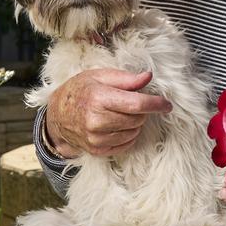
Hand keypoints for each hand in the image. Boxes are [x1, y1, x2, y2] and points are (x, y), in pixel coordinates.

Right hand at [45, 69, 171, 158]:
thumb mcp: (100, 76)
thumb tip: (148, 76)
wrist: (58, 114)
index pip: (137, 104)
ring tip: (122, 113)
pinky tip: (118, 125)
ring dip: (135, 123)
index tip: (167, 104)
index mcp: (99, 98)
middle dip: (142, 111)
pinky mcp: (97, 150)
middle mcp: (97, 121)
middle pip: (137, 119)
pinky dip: (128, 134)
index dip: (156, 104)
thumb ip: (126, 78)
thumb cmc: (81, 90)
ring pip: (134, 132)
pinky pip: (126, 144)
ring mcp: (96, 138)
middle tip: (131, 102)